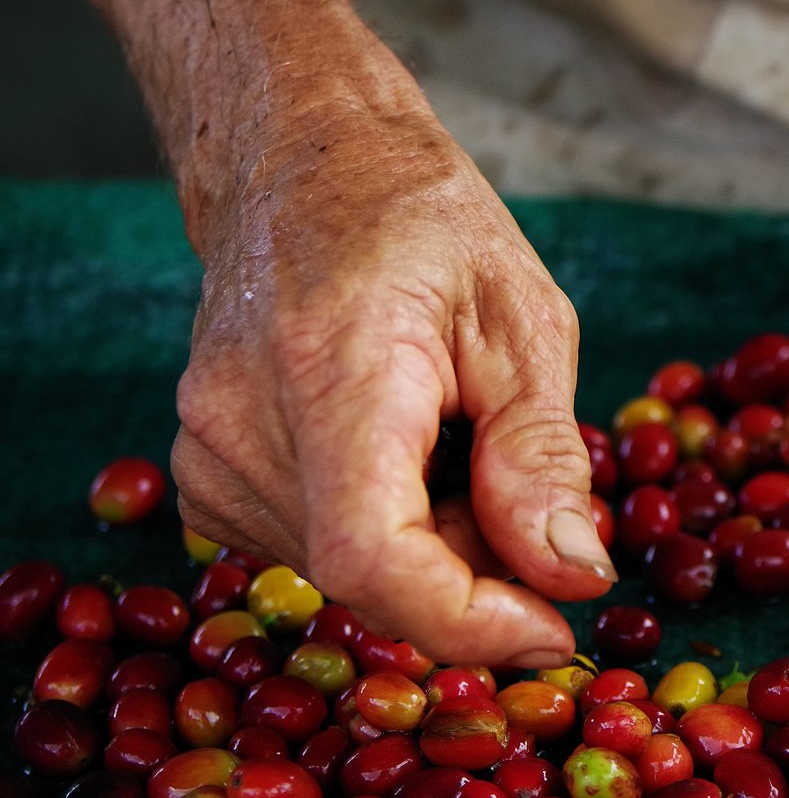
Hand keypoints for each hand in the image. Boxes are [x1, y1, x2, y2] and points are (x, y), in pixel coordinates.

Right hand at [172, 100, 613, 666]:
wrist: (303, 165)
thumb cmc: (425, 228)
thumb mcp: (524, 323)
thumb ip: (542, 456)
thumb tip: (574, 578)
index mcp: (331, 373)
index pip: (371, 558)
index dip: (468, 622)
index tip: (552, 632)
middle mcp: (242, 426)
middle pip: (373, 575)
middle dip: (475, 570)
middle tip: (525, 488)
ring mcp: (209, 455)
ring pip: (350, 571)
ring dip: (435, 544)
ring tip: (461, 435)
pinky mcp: (205, 477)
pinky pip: (318, 548)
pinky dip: (391, 527)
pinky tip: (413, 450)